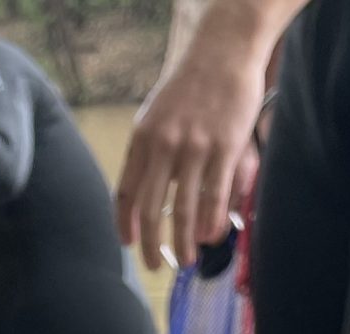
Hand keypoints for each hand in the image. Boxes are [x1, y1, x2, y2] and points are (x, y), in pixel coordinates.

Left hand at [116, 8, 272, 266]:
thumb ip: (151, 151)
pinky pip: (215, 196)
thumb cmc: (192, 84)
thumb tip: (151, 191)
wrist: (224, 50)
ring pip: (184, 210)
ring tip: (184, 261)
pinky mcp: (225, 148)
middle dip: (151, 245)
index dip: (124, 222)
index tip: (127, 243)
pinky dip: (211, 222)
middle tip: (154, 266)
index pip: (125, 190)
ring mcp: (195, 148)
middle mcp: (164, 145)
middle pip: (151, 209)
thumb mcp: (157, 113)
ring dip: (183, 243)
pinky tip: (210, 238)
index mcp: (142, 138)